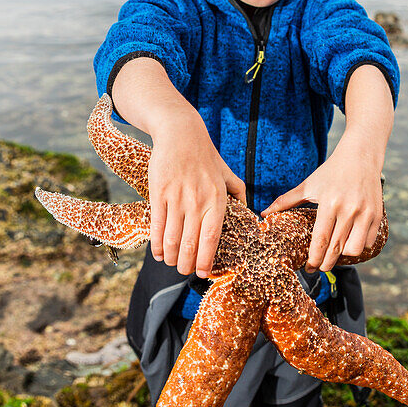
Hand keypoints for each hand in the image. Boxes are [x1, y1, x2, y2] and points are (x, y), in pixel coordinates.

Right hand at [146, 112, 245, 278]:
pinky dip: (157, 244)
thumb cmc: (205, 155)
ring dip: (170, 257)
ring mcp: (177, 198)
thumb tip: (250, 211)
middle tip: (184, 270)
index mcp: (217, 200)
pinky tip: (158, 253)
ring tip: (171, 263)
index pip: (212, 238)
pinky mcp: (159, 193)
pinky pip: (157, 225)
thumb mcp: (227, 173)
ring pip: (172, 238)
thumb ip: (238, 192)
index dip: (206, 259)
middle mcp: (198, 201)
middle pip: (190, 244)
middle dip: (186, 264)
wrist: (181, 134)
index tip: (203, 273)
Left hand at [260, 133, 383, 272]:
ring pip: (354, 249)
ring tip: (336, 251)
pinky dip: (359, 246)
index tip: (308, 268)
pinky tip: (350, 241)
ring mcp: (365, 213)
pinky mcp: (377, 215)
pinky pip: (368, 242)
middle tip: (319, 267)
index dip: (314, 258)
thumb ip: (286, 200)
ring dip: (344, 255)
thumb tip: (263, 214)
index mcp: (329, 203)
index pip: (321, 240)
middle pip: (337, 249)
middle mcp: (349, 209)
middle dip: (326, 263)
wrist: (361, 156)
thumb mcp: (309, 185)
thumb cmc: (332, 171)